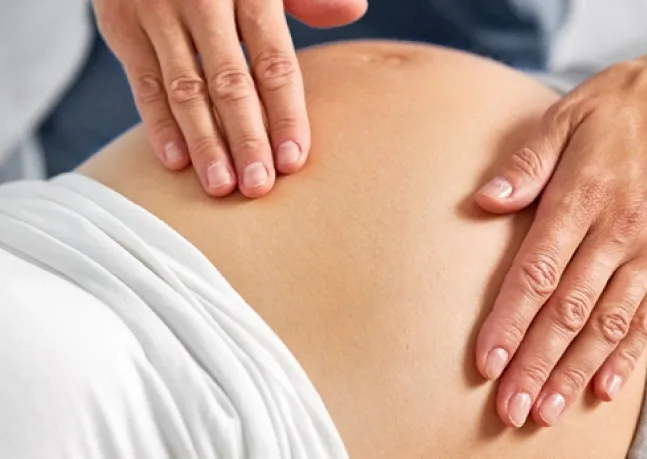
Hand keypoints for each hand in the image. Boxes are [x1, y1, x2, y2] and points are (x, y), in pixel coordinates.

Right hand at [94, 0, 366, 196]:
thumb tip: (352, 12)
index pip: (273, 62)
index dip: (285, 114)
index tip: (293, 159)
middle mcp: (203, 1)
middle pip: (230, 83)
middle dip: (246, 139)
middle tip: (258, 186)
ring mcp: (158, 13)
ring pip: (185, 90)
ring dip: (204, 143)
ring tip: (221, 186)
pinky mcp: (121, 26)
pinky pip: (141, 83)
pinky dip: (158, 124)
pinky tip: (176, 162)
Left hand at [474, 21, 646, 427]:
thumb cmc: (626, 104)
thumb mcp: (568, 116)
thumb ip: (526, 164)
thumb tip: (485, 200)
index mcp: (582, 198)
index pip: (537, 274)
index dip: (510, 322)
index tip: (487, 362)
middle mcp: (617, 232)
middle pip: (569, 312)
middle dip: (537, 364)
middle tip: (511, 409)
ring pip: (608, 325)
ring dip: (575, 371)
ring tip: (548, 409)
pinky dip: (627, 356)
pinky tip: (604, 386)